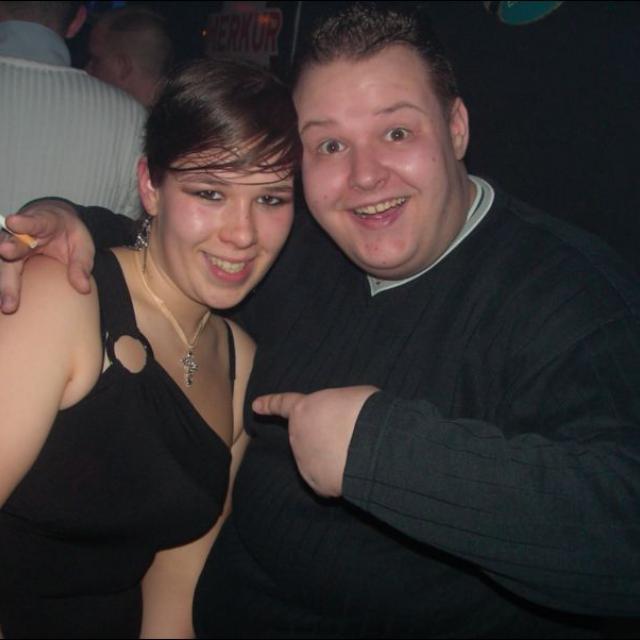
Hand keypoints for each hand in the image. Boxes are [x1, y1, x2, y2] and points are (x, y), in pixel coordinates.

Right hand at [0, 200, 93, 312]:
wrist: (57, 228)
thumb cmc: (70, 236)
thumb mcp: (82, 246)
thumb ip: (81, 265)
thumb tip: (83, 289)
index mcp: (44, 223)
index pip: (34, 222)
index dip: (24, 222)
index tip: (14, 222)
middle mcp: (23, 234)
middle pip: (13, 242)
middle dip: (9, 248)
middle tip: (5, 252)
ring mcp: (12, 247)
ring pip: (4, 262)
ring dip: (5, 281)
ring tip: (6, 304)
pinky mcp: (9, 262)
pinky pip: (6, 275)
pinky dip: (5, 289)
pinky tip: (5, 306)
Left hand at [253, 386, 378, 496]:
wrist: (368, 444)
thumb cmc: (361, 412)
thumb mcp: (348, 397)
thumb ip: (336, 408)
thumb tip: (343, 419)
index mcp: (304, 409)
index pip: (283, 404)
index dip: (270, 404)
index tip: (256, 406)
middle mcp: (297, 436)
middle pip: (308, 436)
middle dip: (324, 437)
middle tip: (348, 434)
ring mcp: (304, 462)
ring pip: (319, 460)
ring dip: (333, 457)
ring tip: (355, 451)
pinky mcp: (316, 484)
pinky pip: (327, 479)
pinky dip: (338, 477)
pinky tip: (352, 470)